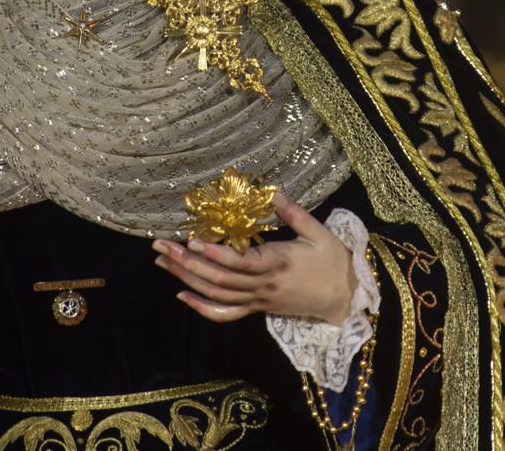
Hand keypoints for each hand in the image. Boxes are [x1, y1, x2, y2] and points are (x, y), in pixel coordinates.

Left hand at [152, 193, 356, 324]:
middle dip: (187, 263)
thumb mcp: (317, 231)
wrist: (344, 297)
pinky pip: (226, 313)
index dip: (214, 254)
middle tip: (160, 247)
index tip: (191, 240)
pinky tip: (182, 295)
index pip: (240, 262)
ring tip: (162, 262)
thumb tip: (269, 191)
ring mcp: (259, 300)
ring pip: (217, 293)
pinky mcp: (258, 309)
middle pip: (219, 278)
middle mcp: (264, 285)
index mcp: (278, 263)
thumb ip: (292, 212)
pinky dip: (202, 307)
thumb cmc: (332, 261)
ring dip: (187, 279)